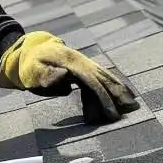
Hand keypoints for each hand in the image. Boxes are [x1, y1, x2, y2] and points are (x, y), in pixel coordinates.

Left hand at [0, 31, 139, 123]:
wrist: (30, 49)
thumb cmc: (30, 66)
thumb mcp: (32, 72)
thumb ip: (47, 75)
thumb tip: (65, 76)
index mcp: (69, 62)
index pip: (91, 81)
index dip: (103, 97)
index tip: (112, 112)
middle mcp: (80, 60)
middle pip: (102, 78)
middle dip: (116, 95)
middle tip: (130, 111)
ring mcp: (83, 61)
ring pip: (105, 76)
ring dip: (119, 89)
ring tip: (132, 105)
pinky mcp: (84, 65)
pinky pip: (102, 75)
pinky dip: (113, 83)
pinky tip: (124, 91)